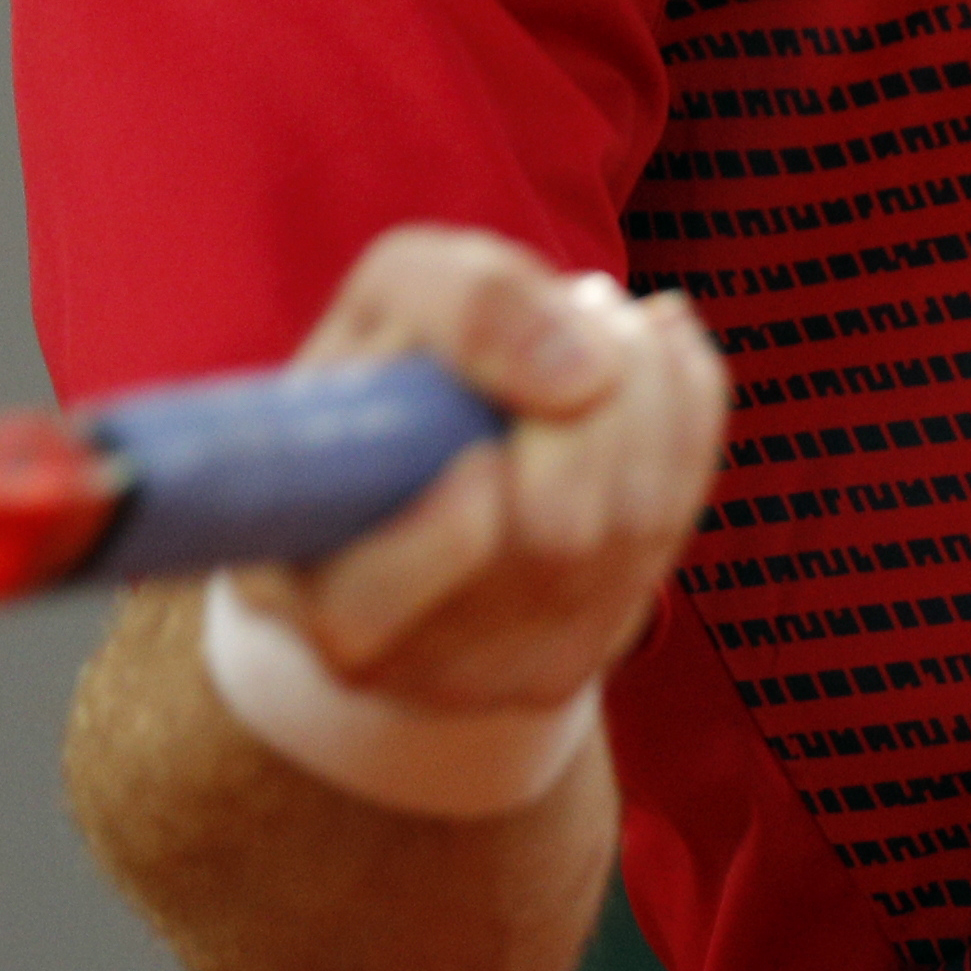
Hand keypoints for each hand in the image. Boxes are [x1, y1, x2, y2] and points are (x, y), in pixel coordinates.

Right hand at [240, 226, 724, 718]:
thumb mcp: (396, 297)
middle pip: (548, 540)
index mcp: (285, 575)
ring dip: (646, 392)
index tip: (485, 450)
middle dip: (592, 403)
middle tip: (585, 313)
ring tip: (607, 332)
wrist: (429, 463)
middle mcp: (379, 656)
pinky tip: (652, 369)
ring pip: (629, 524)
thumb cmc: (395, 374)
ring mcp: (484, 674)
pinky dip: (684, 412)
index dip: (452, 529)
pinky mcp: (570, 659)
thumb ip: (468, 300)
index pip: (366, 605)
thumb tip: (585, 373)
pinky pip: (677, 514)